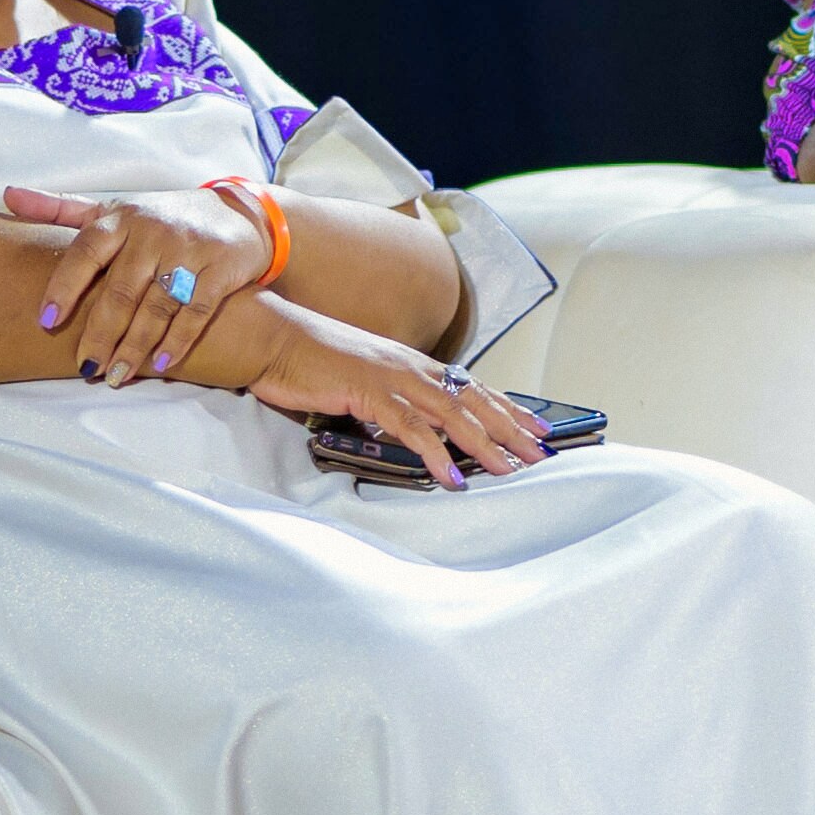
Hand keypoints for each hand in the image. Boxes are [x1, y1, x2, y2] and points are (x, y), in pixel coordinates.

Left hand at [2, 180, 272, 385]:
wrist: (234, 214)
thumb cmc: (159, 218)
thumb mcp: (113, 209)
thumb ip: (60, 208)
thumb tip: (7, 196)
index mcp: (121, 219)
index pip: (85, 252)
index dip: (64, 287)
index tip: (46, 321)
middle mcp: (152, 233)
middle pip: (120, 291)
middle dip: (101, 334)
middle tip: (86, 368)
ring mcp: (188, 252)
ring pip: (157, 307)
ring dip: (135, 347)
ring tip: (116, 376)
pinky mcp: (220, 270)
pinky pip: (196, 313)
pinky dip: (178, 341)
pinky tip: (161, 364)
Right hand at [240, 304, 550, 480]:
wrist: (272, 338)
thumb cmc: (311, 360)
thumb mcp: (361, 380)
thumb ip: (389, 401)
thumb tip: (410, 427)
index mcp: (410, 363)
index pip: (470, 386)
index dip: (506, 407)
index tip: (536, 427)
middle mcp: (410, 367)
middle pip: (473, 400)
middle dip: (511, 428)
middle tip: (541, 452)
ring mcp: (392, 377)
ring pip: (451, 414)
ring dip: (485, 444)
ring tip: (510, 469)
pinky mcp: (369, 391)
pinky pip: (410, 427)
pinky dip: (434, 453)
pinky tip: (450, 476)